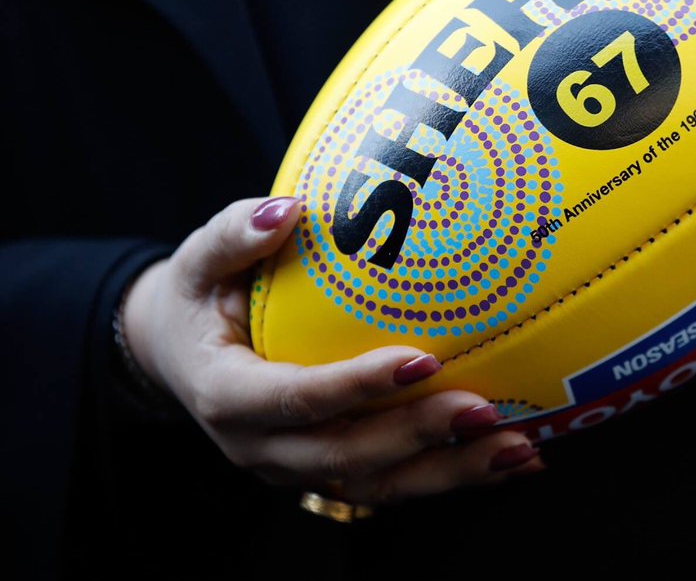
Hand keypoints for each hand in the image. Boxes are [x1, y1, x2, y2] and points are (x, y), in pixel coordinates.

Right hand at [121, 196, 541, 504]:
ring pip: (378, 486)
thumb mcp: (198, 261)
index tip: (421, 360)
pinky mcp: (330, 473)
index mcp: (227, 396)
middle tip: (486, 409)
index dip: (356, 386)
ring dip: (451, 472)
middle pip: (346, 457)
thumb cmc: (200, 300)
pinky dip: (453, 474)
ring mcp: (298, 468)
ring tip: (518, 450)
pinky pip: (394, 484)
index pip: (296, 397)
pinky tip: (511, 458)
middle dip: (420, 437)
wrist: (177, 357)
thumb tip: (286, 209)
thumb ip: (234, 234)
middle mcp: (263, 447)